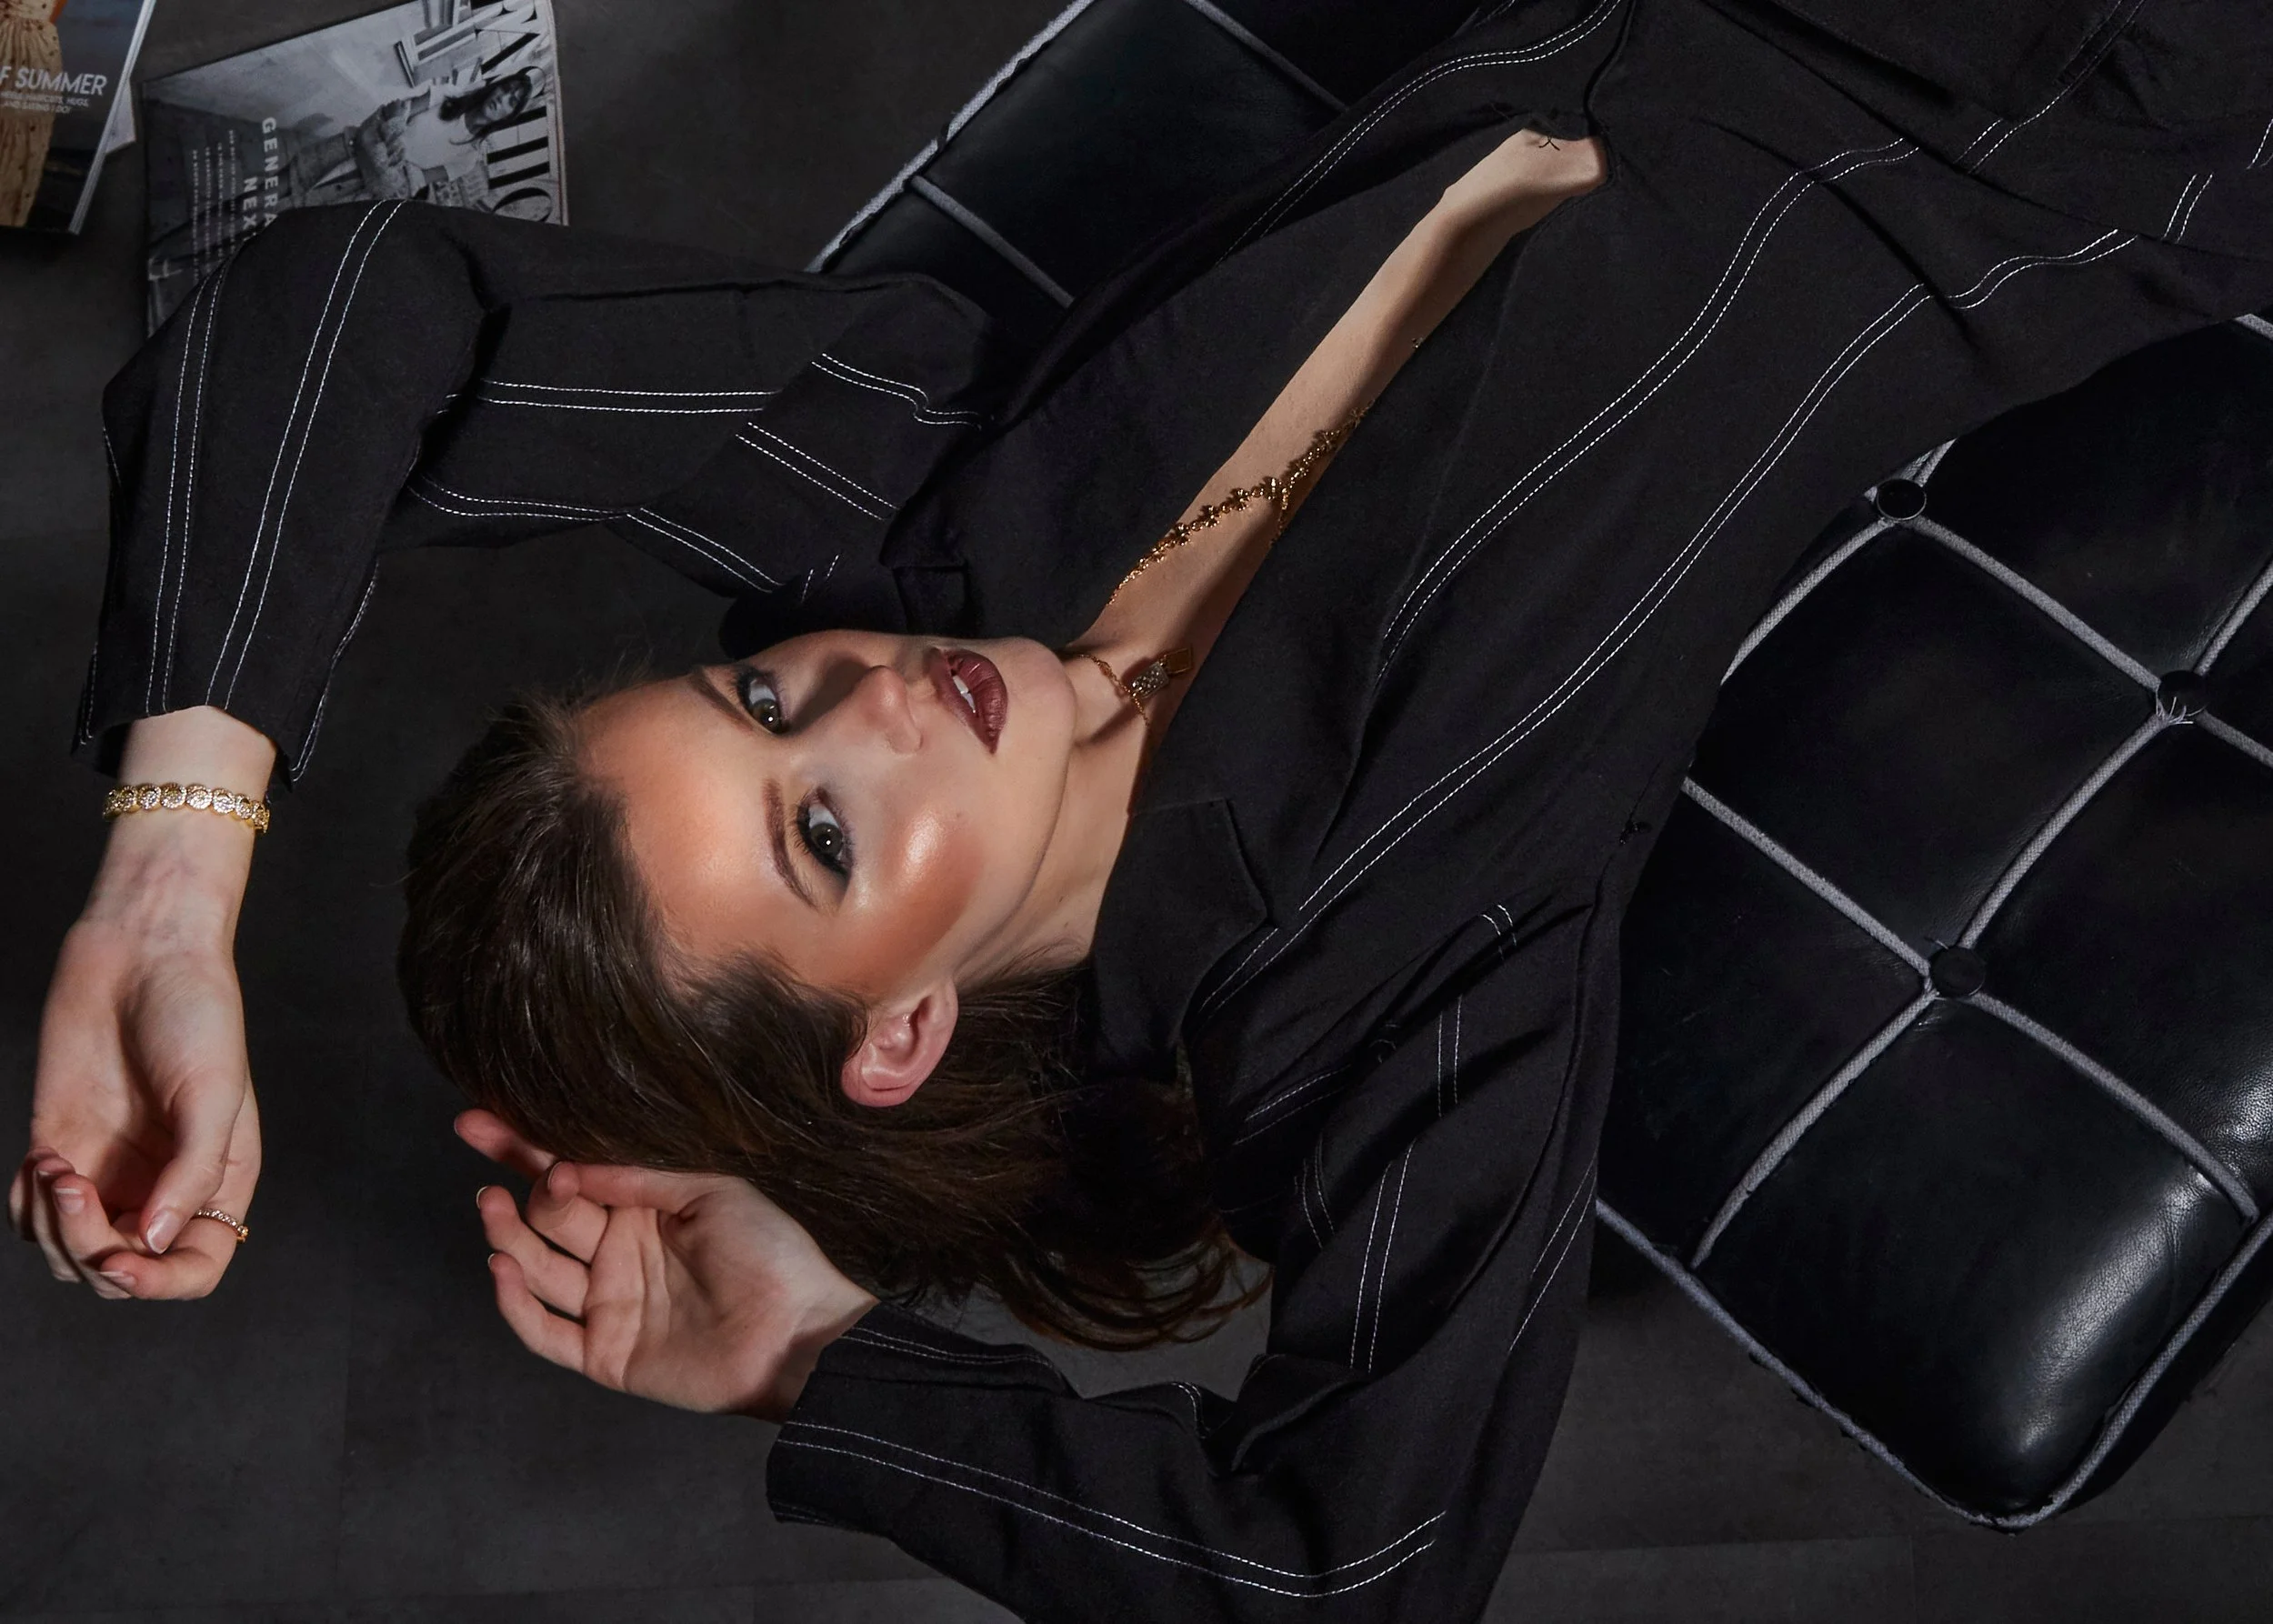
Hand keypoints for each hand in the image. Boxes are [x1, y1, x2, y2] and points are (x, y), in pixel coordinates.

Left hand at [11, 706, 273, 1299]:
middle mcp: (162, 1188)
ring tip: (53, 1168)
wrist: (142, 956)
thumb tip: (150, 1243)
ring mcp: (110, 1172)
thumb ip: (192, 1175)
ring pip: (70, 1254)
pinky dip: (26, 1207)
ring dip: (52, 1228)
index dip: (158, 1282)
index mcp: (217, 1182)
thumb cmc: (198, 1018)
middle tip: (72, 1186)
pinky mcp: (60, 1149)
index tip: (121, 1260)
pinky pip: (32, 1216)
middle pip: (123, 1270)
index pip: (194, 1269)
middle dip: (89, 1248)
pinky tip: (41, 1161)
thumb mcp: (214, 1096)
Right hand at [457, 1110, 875, 1419]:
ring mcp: (609, 1303)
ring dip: (509, 1236)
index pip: (572, 1173)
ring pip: (538, 1268)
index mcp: (644, 1208)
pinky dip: (516, 1304)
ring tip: (493, 1205)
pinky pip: (545, 1332)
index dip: (525, 1148)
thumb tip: (572, 1162)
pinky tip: (503, 1267)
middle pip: (549, 1216)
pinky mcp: (605, 1353)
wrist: (799, 1334)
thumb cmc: (770, 1254)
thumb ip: (640, 1177)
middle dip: (524, 1188)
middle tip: (514, 1167)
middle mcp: (619, 1252)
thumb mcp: (712, 1192)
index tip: (479, 1122)